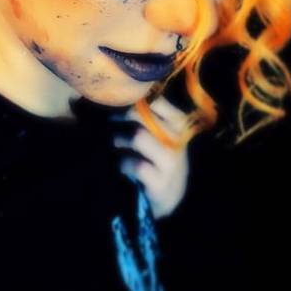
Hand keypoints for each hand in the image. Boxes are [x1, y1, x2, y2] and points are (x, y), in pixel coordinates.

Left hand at [111, 96, 189, 219]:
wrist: (172, 195)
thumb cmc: (162, 157)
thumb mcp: (164, 134)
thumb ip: (150, 116)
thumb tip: (126, 95)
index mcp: (180, 122)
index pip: (156, 101)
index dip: (135, 99)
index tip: (122, 101)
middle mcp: (178, 139)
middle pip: (143, 116)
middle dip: (122, 116)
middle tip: (111, 119)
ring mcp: (170, 160)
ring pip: (138, 137)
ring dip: (121, 139)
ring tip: (116, 141)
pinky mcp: (160, 181)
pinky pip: (136, 164)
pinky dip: (124, 164)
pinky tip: (122, 166)